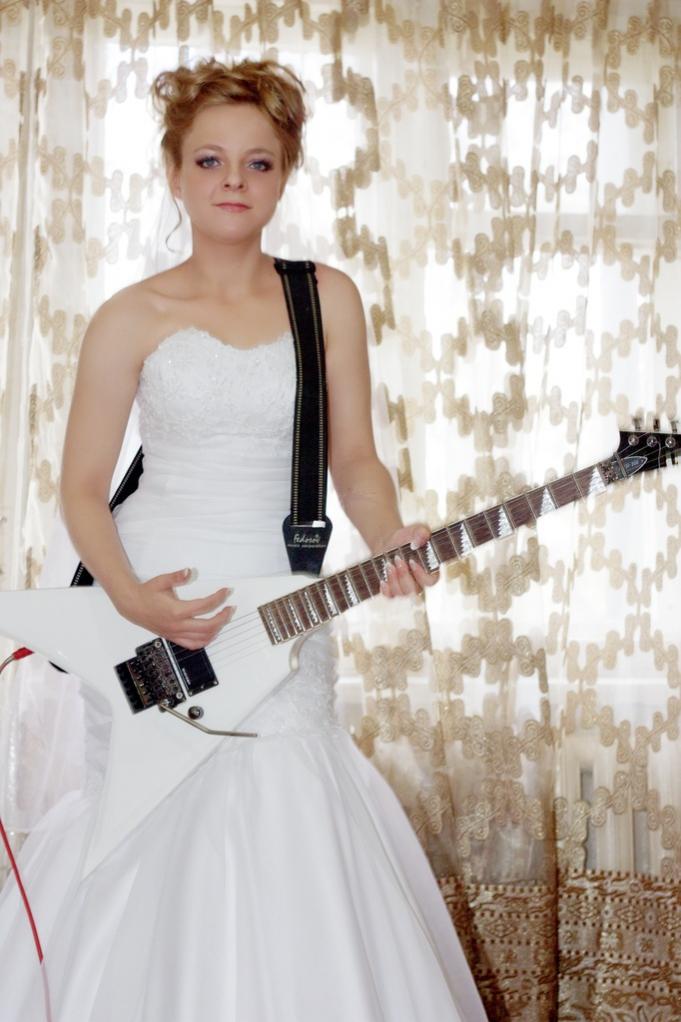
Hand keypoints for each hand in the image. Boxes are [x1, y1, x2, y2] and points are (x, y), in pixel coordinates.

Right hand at [115, 567, 234, 648]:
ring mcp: (175, 633)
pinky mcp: (173, 637)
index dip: (219, 598)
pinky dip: (205, 640)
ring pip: (203, 638)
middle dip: (223, 617)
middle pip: (208, 626)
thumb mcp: (162, 581)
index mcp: (176, 610)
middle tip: (230, 608)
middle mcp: (177, 625)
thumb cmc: (147, 593)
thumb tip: (189, 571)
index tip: (226, 591)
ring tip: (223, 619)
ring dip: (217, 629)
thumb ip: (177, 576)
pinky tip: (211, 633)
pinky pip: (192, 645)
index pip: (205, 606)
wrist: (132, 605)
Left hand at [377, 524, 439, 598]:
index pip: (430, 581)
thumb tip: (423, 536)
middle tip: (397, 559)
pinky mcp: (392, 590)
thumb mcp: (415, 530)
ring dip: (394, 580)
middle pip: (414, 590)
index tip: (412, 561)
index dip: (421, 575)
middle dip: (404, 576)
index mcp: (429, 571)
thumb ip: (421, 532)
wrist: (390, 542)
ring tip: (388, 564)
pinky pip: (389, 596)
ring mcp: (405, 587)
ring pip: (401, 593)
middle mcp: (419, 582)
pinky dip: (385, 589)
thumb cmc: (406, 538)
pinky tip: (383, 579)